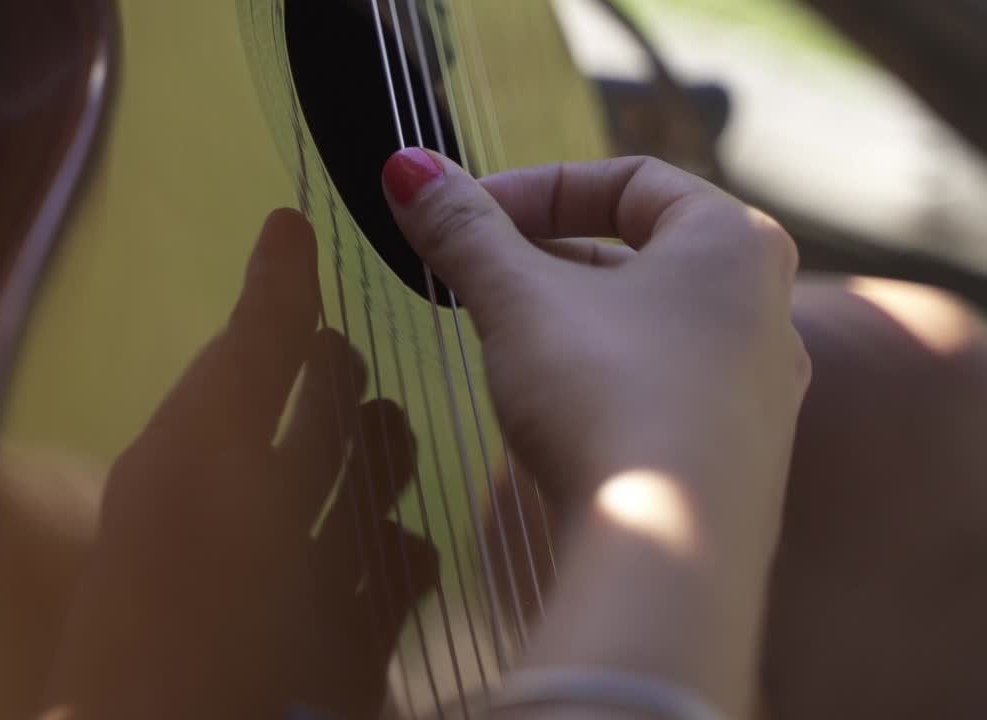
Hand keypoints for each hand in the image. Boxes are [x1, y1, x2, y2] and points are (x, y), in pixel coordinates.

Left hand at [45, 209, 436, 719]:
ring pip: (346, 507)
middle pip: (303, 439)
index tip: (348, 294)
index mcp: (197, 459)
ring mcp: (288, 587)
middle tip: (381, 381)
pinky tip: (419, 550)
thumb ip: (258, 341)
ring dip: (380, 474)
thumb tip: (284, 223)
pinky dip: (401, 562)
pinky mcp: (335, 649)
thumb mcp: (218, 445)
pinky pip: (378, 587)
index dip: (295, 327)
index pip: (253, 371)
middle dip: (343, 403)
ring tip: (404, 447)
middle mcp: (241, 518)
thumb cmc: (201, 585)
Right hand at [383, 151, 809, 554]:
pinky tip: (548, 408)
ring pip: (647, 321)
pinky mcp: (734, 453)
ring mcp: (757, 387)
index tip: (464, 217)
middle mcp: (765, 306)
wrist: (666, 555)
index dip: (534, 186)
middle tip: (471, 274)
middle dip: (543, 253)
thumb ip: (463, 229)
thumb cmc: (606, 395)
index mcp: (732, 242)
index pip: (628, 177)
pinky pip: (659, 383)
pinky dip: (599, 374)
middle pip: (637, 249)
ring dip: (568, 315)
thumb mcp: (519, 299)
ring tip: (500, 337)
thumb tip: (406, 167)